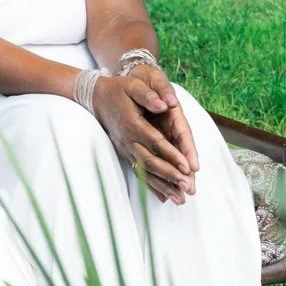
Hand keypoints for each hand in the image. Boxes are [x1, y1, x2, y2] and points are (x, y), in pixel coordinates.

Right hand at [92, 72, 196, 204]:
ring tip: (179, 199)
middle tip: (188, 187)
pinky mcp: (126, 153)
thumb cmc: (119, 90)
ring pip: (144, 171)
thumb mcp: (133, 85)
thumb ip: (148, 95)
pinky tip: (163, 197)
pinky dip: (151, 186)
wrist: (97, 98)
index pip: (155, 142)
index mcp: (133, 124)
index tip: (187, 167)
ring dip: (162, 186)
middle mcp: (128, 140)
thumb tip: (164, 104)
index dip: (172, 155)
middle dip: (170, 176)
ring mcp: (126, 149)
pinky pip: (139, 172)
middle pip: (150, 162)